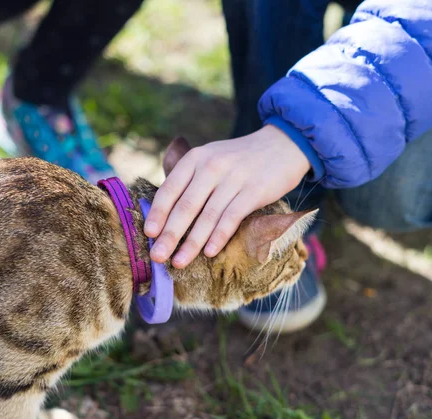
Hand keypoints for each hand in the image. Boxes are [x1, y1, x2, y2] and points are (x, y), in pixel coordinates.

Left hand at [144, 124, 310, 267]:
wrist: (283, 144)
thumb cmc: (240, 160)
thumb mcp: (211, 158)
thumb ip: (190, 180)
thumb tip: (164, 214)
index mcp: (195, 158)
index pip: (170, 189)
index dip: (158, 213)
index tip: (148, 234)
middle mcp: (211, 166)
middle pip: (185, 206)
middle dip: (169, 235)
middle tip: (157, 257)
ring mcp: (233, 178)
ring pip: (207, 216)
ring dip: (191, 242)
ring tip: (179, 262)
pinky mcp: (254, 190)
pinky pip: (231, 217)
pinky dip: (219, 236)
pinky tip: (208, 252)